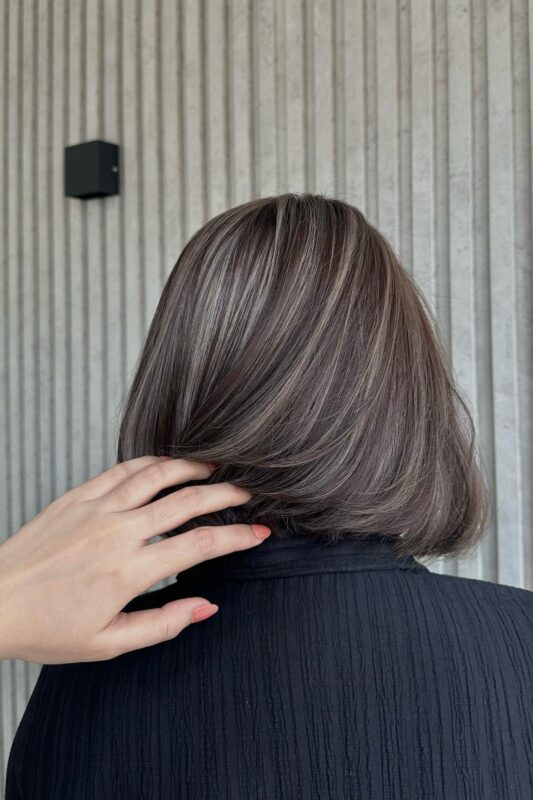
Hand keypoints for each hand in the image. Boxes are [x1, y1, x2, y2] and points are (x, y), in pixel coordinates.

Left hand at [0, 456, 269, 663]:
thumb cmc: (47, 628)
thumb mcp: (108, 643)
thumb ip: (163, 624)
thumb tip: (206, 606)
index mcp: (129, 571)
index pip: (199, 545)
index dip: (238, 537)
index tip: (261, 533)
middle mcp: (118, 532)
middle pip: (187, 501)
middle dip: (227, 493)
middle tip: (249, 491)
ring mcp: (97, 508)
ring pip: (157, 475)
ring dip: (192, 467)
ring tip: (215, 465)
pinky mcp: (78, 496)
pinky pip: (122, 469)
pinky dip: (151, 462)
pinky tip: (166, 463)